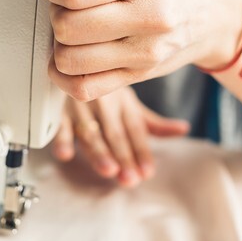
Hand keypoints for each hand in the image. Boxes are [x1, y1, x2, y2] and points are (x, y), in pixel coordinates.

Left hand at [41, 0, 241, 101]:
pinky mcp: (138, 76)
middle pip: (68, 26)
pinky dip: (65, 74)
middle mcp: (150, 16)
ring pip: (70, 60)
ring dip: (60, 43)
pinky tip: (72, 54)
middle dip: (56, 11)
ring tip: (75, 26)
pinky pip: (84, 88)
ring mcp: (144, 52)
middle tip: (68, 3)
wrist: (212, 14)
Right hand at [51, 87, 189, 186]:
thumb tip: (183, 129)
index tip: (147, 171)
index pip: (135, 130)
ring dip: (98, 152)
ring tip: (108, 170)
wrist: (77, 62)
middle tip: (130, 179)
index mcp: (124, 104)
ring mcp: (80, 107)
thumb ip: (153, 124)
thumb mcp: (130, 105)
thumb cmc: (105, 89)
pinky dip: (60, 139)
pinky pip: (59, 125)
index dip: (141, 151)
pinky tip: (65, 154)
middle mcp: (104, 105)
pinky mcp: (58, 110)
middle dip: (123, 158)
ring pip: (90, 132)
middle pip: (115, 135)